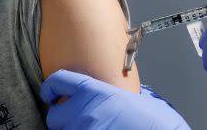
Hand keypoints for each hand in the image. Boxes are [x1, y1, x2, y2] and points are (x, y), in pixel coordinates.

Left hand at [41, 69, 190, 129]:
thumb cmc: (157, 123)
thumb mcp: (141, 99)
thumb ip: (124, 94)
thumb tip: (130, 95)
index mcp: (94, 91)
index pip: (58, 81)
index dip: (50, 88)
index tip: (49, 93)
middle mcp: (83, 111)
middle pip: (54, 116)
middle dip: (62, 120)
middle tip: (74, 120)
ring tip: (90, 128)